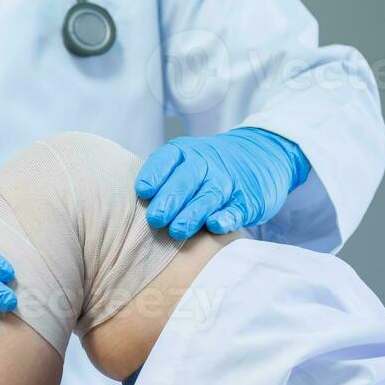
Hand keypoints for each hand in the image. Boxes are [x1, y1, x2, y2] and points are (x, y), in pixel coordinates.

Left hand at [136, 128, 311, 239]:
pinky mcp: (248, 200)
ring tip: (177, 231)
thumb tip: (123, 204)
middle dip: (170, 199)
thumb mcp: (183, 160)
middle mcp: (207, 164)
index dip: (155, 175)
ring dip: (193, 214)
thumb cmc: (205, 167)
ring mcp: (228, 182)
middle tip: (156, 219)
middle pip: (186, 179)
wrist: (261, 154)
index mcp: (185, 153)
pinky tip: (215, 225)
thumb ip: (158, 178)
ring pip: (209, 196)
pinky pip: (236, 209)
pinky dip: (227, 217)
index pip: (167, 159)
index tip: (143, 191)